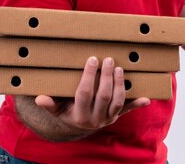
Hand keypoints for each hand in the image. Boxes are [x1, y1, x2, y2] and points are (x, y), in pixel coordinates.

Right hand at [34, 57, 150, 131]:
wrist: (79, 126)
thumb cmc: (67, 111)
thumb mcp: (57, 109)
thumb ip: (50, 104)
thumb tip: (39, 99)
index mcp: (79, 115)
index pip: (85, 93)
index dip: (89, 76)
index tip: (92, 60)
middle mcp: (95, 118)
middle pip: (103, 95)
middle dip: (106, 76)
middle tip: (108, 59)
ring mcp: (108, 118)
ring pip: (117, 101)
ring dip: (120, 84)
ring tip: (119, 68)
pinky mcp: (117, 116)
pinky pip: (128, 110)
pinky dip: (137, 104)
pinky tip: (146, 98)